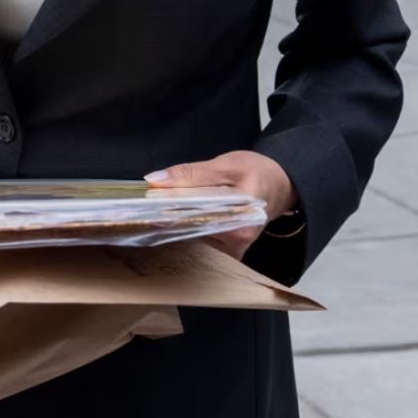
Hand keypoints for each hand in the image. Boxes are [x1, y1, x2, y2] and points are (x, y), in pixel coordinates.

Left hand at [145, 151, 295, 259]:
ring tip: (148, 215)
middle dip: (164, 216)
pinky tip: (167, 224)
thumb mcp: (227, 164)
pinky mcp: (228, 252)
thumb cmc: (255, 173)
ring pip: (192, 236)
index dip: (168, 202)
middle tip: (138, 209)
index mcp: (243, 210)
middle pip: (192, 225)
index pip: (196, 208)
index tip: (145, 199)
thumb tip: (156, 180)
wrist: (279, 187)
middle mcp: (239, 235)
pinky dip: (182, 232)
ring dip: (170, 225)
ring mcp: (234, 247)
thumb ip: (191, 173)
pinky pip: (198, 243)